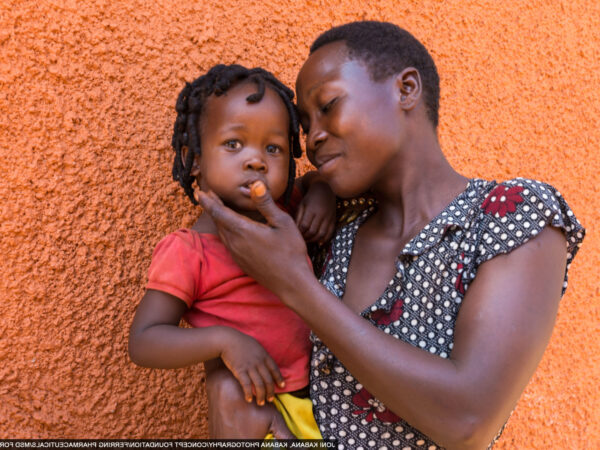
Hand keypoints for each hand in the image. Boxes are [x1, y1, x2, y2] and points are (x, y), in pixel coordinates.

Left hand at [196, 183, 312, 298]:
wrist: (291, 283)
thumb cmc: (291, 251)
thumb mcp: (282, 222)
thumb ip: (265, 203)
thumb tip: (255, 184)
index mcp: (243, 230)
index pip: (219, 212)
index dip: (208, 201)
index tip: (199, 192)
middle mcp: (235, 243)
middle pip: (218, 222)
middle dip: (213, 207)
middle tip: (209, 195)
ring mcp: (237, 255)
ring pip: (222, 233)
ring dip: (219, 220)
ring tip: (219, 210)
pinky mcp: (241, 263)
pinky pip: (228, 243)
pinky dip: (225, 232)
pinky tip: (232, 230)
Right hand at [220, 328, 284, 405]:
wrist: (227, 340)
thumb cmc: (240, 342)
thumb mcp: (256, 346)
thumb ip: (261, 355)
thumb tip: (265, 363)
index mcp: (264, 355)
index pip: (275, 369)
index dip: (279, 378)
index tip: (282, 386)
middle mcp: (259, 362)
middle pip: (268, 380)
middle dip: (270, 392)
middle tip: (270, 399)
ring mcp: (250, 367)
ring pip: (259, 385)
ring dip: (261, 396)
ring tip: (261, 403)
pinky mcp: (240, 371)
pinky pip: (246, 385)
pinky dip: (248, 393)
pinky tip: (249, 399)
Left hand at [296, 180, 335, 243]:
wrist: (324, 189)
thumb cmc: (310, 198)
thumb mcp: (301, 205)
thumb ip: (298, 217)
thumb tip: (295, 230)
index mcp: (311, 209)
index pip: (304, 226)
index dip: (300, 232)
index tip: (296, 234)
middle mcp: (321, 214)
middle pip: (313, 231)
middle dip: (306, 238)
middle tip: (301, 239)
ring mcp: (328, 217)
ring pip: (321, 234)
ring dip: (314, 240)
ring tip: (308, 240)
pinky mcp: (333, 220)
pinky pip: (330, 233)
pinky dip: (324, 239)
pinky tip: (318, 242)